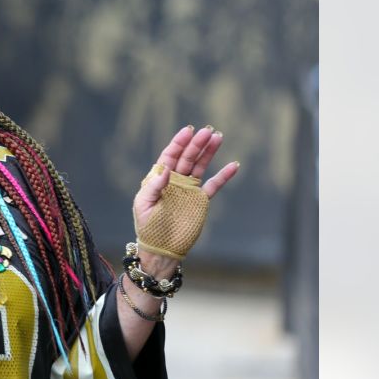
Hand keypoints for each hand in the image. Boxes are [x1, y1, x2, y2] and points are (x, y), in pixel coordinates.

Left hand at [132, 125, 238, 263]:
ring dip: (209, 152)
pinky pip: (214, 185)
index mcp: (159, 179)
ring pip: (200, 166)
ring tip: (218, 137)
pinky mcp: (201, 200)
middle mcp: (175, 181)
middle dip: (196, 144)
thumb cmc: (148, 226)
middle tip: (208, 131)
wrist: (161, 248)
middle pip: (187, 157)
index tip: (188, 131)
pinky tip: (234, 165)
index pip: (170, 156)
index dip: (178, 143)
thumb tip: (165, 168)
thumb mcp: (144, 205)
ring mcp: (189, 189)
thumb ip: (153, 186)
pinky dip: (224, 176)